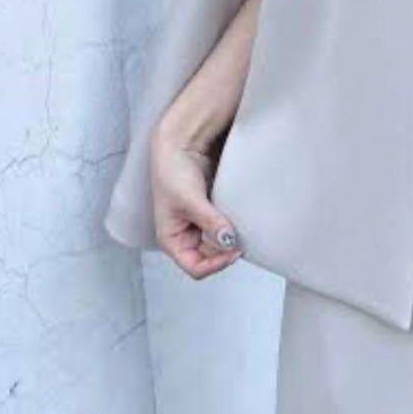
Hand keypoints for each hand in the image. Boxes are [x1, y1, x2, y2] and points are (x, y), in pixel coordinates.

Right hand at [150, 122, 240, 279]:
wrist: (182, 146)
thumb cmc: (172, 172)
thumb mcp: (191, 201)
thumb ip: (210, 222)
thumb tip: (228, 241)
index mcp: (171, 240)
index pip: (195, 267)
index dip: (215, 264)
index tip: (233, 251)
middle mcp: (184, 236)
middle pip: (210, 257)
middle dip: (224, 250)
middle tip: (240, 237)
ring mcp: (197, 225)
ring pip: (218, 244)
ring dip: (229, 238)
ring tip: (240, 226)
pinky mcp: (209, 213)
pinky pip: (223, 227)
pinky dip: (231, 226)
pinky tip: (238, 217)